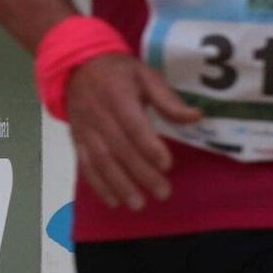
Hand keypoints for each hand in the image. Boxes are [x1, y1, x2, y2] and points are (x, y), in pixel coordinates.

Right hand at [65, 55, 201, 209]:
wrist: (77, 68)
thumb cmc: (120, 72)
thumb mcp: (146, 76)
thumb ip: (168, 100)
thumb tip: (196, 117)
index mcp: (118, 98)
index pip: (134, 127)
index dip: (150, 148)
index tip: (167, 165)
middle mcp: (99, 117)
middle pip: (120, 149)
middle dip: (141, 174)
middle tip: (163, 193)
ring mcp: (85, 130)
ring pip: (102, 161)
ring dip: (120, 185)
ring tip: (138, 204)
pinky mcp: (77, 140)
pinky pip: (86, 165)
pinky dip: (98, 184)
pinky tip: (113, 200)